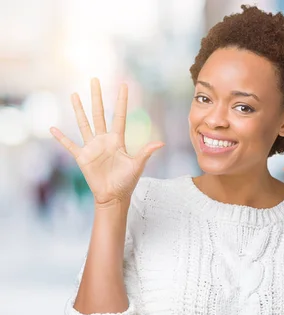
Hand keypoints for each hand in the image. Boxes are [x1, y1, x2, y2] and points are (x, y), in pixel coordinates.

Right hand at [50, 78, 163, 206]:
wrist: (114, 196)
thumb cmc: (127, 182)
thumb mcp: (137, 165)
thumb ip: (146, 152)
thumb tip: (161, 143)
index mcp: (118, 140)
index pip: (120, 116)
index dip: (121, 100)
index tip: (123, 85)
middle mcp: (104, 140)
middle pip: (99, 114)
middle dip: (97, 97)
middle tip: (94, 79)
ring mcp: (92, 147)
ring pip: (84, 124)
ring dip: (79, 110)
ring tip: (74, 94)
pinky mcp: (82, 157)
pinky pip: (70, 145)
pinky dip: (61, 138)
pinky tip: (53, 128)